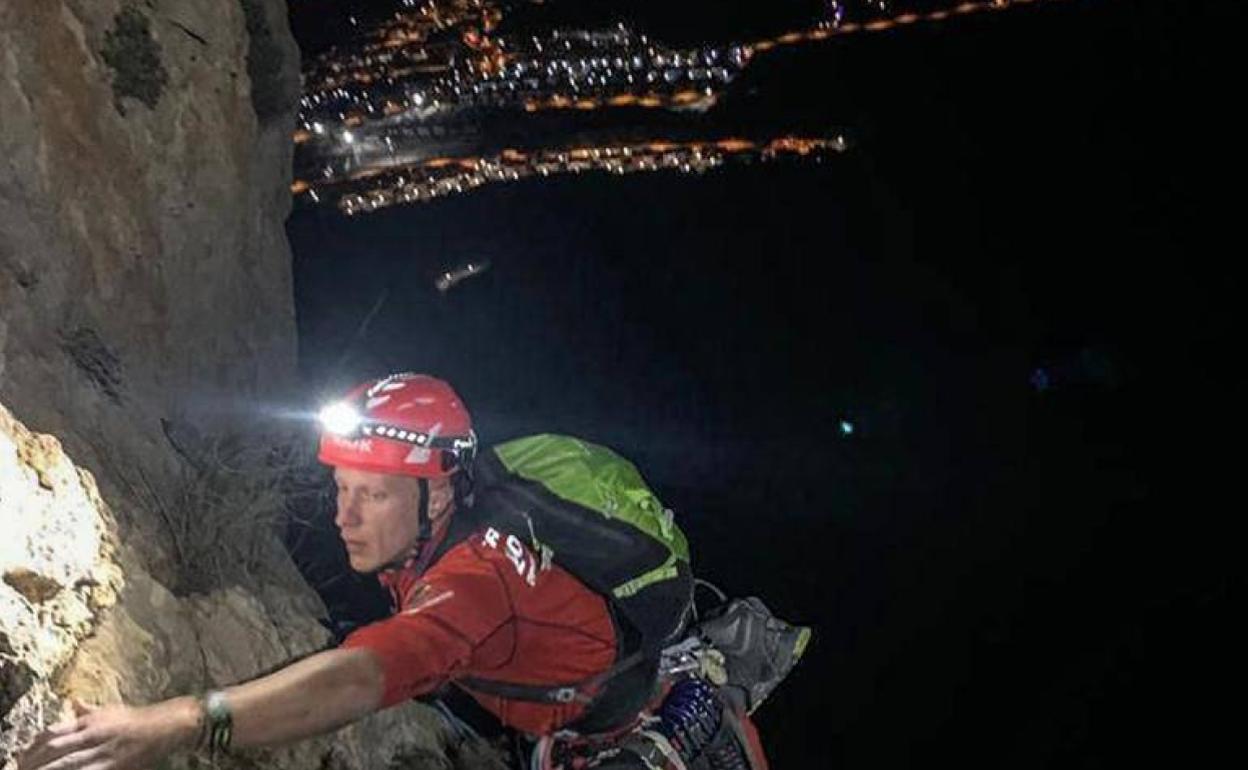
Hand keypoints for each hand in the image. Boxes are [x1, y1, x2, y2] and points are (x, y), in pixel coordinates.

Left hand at [17, 698, 200, 769]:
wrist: (166, 726)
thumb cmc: (138, 719)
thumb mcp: (110, 710)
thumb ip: (88, 709)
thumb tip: (73, 701)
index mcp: (89, 721)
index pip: (52, 733)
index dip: (33, 747)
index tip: (23, 757)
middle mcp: (92, 735)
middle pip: (53, 750)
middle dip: (33, 762)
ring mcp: (101, 751)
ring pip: (65, 764)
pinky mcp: (112, 766)